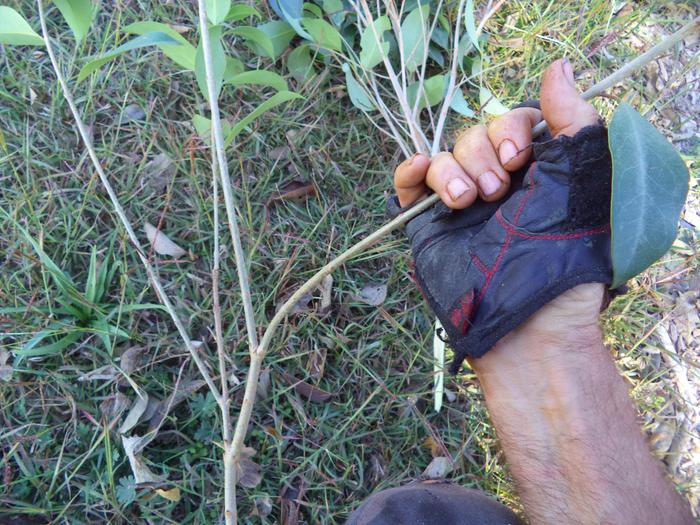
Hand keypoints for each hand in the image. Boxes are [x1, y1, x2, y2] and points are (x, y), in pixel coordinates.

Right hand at [392, 59, 609, 369]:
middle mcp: (499, 184)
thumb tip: (556, 68)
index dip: (511, 129)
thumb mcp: (584, 181)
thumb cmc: (561, 258)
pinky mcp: (429, 224)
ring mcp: (461, 203)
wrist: (523, 324)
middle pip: (474, 134)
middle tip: (496, 194)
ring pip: (442, 155)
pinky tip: (420, 173)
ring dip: (451, 169)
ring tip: (466, 202)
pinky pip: (409, 182)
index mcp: (539, 171)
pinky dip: (412, 170)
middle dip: (481, 154)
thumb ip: (576, 121)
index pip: (513, 121)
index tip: (520, 161)